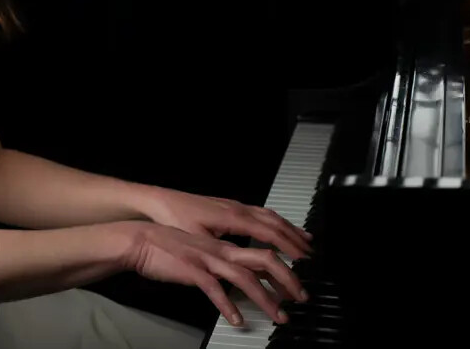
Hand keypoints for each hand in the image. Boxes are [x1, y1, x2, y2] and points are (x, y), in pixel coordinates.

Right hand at [123, 221, 306, 326]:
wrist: (140, 240)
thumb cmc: (168, 247)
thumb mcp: (201, 251)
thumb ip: (223, 262)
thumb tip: (243, 275)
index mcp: (224, 246)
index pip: (263, 254)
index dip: (286, 269)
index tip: (298, 286)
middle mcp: (221, 250)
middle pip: (264, 259)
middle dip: (287, 279)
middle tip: (301, 298)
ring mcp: (207, 259)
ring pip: (245, 276)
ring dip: (266, 298)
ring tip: (279, 316)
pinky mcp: (192, 270)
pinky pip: (214, 289)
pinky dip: (228, 306)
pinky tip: (237, 320)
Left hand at [142, 187, 312, 260]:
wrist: (158, 201)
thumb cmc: (174, 219)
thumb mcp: (197, 240)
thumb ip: (221, 252)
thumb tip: (240, 267)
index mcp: (232, 216)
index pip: (268, 231)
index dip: (288, 245)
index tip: (303, 257)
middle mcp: (237, 208)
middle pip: (274, 221)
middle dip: (294, 237)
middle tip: (311, 253)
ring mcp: (233, 205)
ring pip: (269, 215)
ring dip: (288, 227)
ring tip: (304, 240)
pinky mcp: (228, 206)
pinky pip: (259, 212)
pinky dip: (274, 221)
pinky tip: (277, 229)